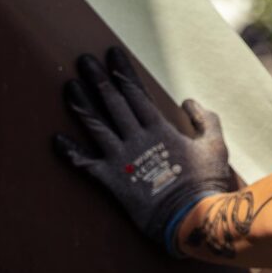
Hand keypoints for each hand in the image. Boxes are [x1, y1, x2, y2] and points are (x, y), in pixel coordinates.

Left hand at [52, 48, 233, 252]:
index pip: (136, 93)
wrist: (191, 218)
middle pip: (112, 103)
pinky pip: (85, 164)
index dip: (122, 72)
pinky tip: (55, 139)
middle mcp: (136, 139)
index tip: (111, 53)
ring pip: (96, 126)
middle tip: (83, 60)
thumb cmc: (207, 183)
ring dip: (81, 105)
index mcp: (160, 129)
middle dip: (97, 79)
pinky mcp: (112, 181)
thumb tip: (189, 100)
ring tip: (69, 86)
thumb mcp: (215, 146)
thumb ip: (206, 120)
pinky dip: (70, 153)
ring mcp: (122, 159)